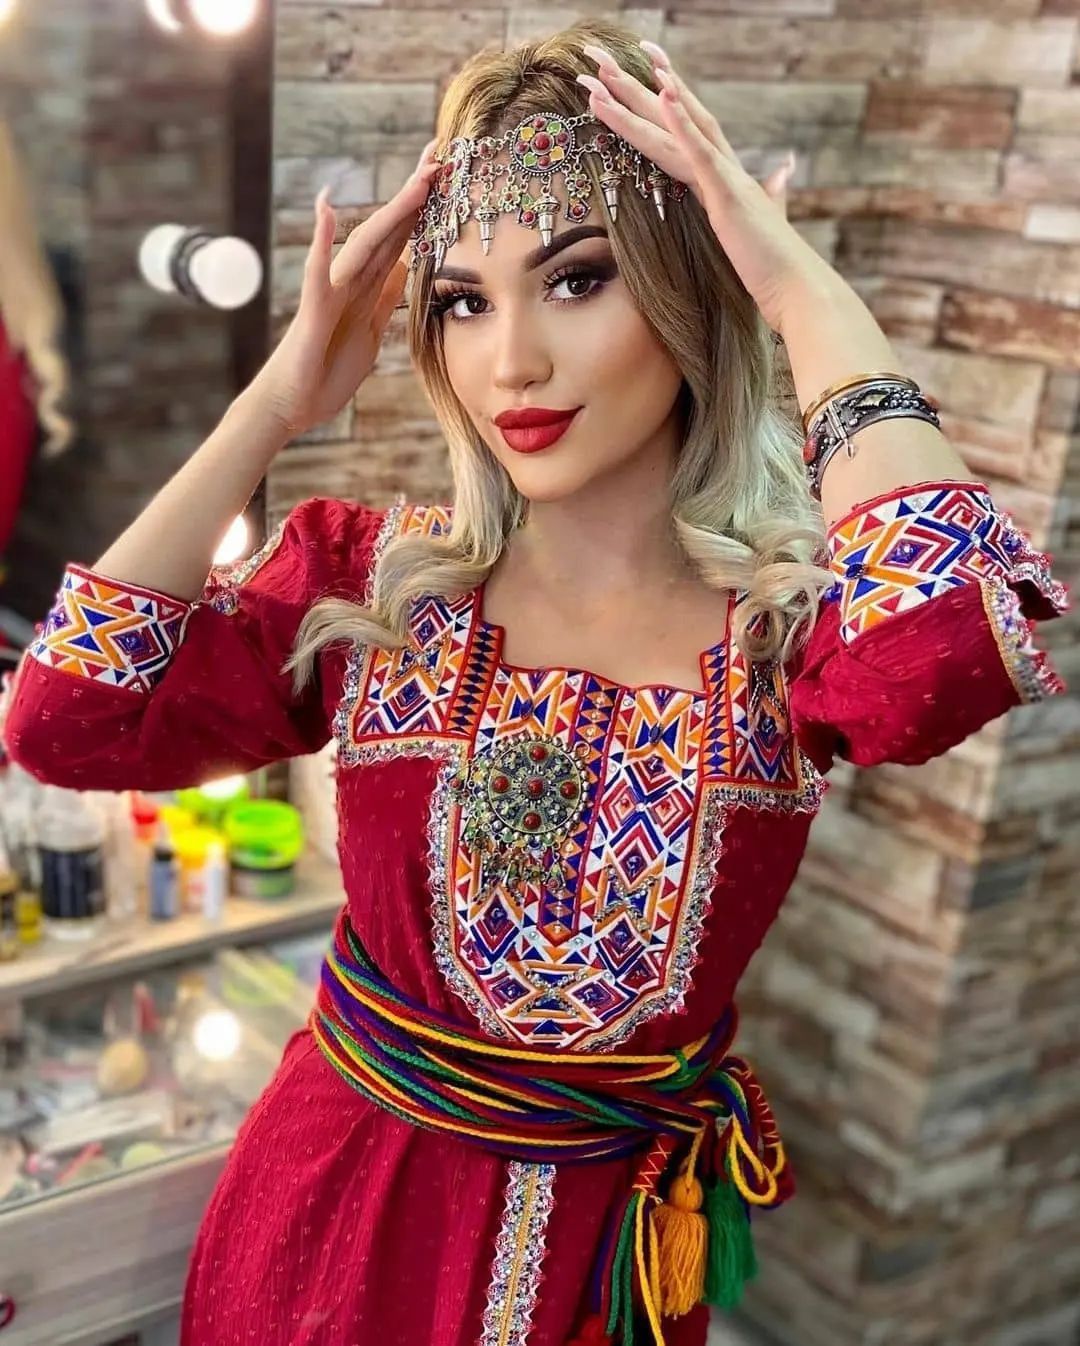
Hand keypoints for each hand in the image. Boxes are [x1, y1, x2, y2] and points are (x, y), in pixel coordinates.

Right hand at [251, 141, 440, 437]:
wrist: (292, 406)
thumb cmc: (326, 373)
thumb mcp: (370, 334)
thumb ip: (384, 300)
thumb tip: (404, 269)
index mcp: (367, 289)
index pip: (401, 240)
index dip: (425, 209)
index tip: (448, 176)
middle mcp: (349, 281)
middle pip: (388, 230)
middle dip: (416, 193)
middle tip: (441, 151)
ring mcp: (330, 292)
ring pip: (365, 243)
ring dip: (392, 211)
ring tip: (419, 179)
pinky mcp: (313, 310)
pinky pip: (317, 272)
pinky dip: (321, 240)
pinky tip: (326, 207)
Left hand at [577, 41, 831, 334]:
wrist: (795, 288)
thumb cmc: (776, 265)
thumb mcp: (766, 222)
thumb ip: (771, 194)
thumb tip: (783, 172)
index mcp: (727, 176)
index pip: (691, 128)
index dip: (667, 98)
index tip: (642, 70)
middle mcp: (725, 169)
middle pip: (675, 118)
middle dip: (637, 89)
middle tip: (601, 60)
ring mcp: (726, 179)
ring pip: (677, 130)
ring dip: (641, 102)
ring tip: (607, 75)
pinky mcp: (727, 197)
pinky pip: (700, 153)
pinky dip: (682, 124)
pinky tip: (664, 96)